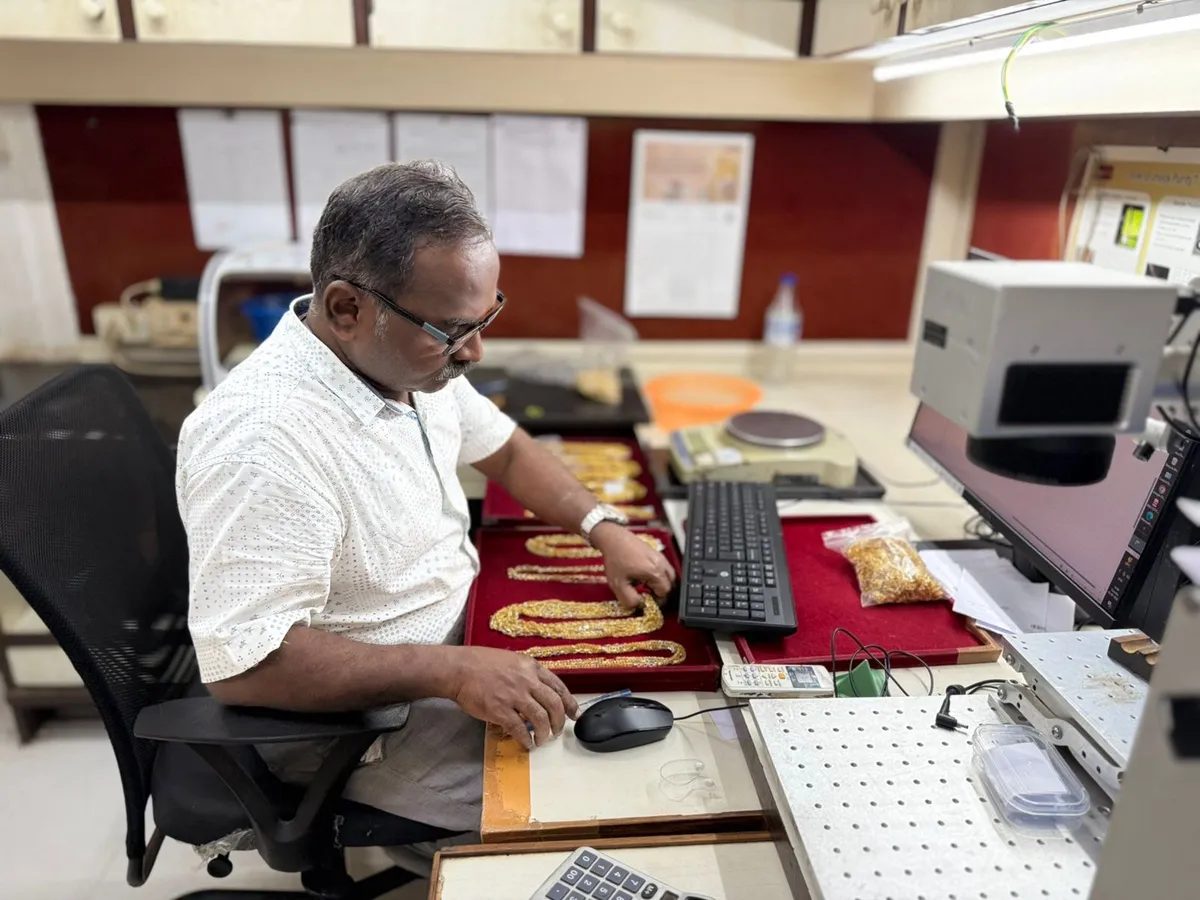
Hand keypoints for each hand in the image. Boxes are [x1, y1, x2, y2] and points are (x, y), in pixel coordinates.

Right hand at [447, 647, 579, 750]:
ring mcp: (514, 696)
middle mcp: (526, 680)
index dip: (569, 703)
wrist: (458, 668)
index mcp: (531, 667)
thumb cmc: (481, 663)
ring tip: (542, 740)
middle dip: (559, 722)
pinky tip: (527, 744)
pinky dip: (526, 739)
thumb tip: (538, 692)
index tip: (574, 714)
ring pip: (540, 719)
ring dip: (545, 733)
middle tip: (557, 731)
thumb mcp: (511, 660)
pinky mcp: (500, 710)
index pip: (558, 687)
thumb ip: (527, 674)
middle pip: (554, 705)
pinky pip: (520, 729)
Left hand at [591, 523, 676, 608]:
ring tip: (646, 584)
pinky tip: (645, 574)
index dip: (656, 600)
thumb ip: (630, 600)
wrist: (613, 538)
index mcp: (654, 572)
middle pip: (670, 584)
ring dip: (661, 583)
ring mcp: (660, 556)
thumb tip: (640, 605)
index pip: (665, 593)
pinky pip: (664, 567)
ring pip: (669, 575)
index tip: (646, 600)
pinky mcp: (656, 552)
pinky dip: (659, 574)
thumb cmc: (616, 560)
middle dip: (660, 592)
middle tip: (647, 593)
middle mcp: (661, 564)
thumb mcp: (618, 585)